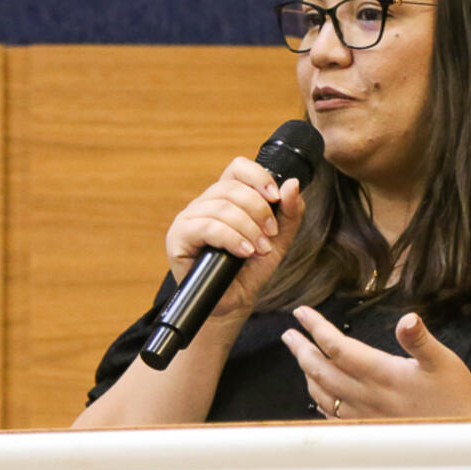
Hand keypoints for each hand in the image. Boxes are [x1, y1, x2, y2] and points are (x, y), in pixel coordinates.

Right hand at [165, 157, 305, 317]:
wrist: (235, 302)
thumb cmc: (251, 269)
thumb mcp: (278, 240)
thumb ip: (289, 212)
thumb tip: (292, 183)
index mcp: (225, 197)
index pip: (237, 168)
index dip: (258, 177)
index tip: (276, 197)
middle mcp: (204, 203)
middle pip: (231, 188)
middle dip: (258, 211)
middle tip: (271, 235)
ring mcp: (188, 219)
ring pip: (220, 208)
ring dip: (248, 228)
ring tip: (259, 249)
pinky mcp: (178, 238)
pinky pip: (205, 227)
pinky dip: (231, 238)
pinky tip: (244, 252)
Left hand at [282, 306, 470, 420]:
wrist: (463, 436)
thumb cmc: (456, 396)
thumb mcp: (444, 361)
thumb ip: (420, 340)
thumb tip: (407, 319)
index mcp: (382, 374)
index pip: (338, 347)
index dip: (316, 328)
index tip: (301, 313)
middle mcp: (366, 396)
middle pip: (321, 369)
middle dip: (301, 349)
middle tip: (289, 334)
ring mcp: (363, 415)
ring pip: (322, 393)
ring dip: (306, 372)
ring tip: (300, 355)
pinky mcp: (367, 428)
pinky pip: (331, 414)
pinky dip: (318, 398)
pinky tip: (317, 391)